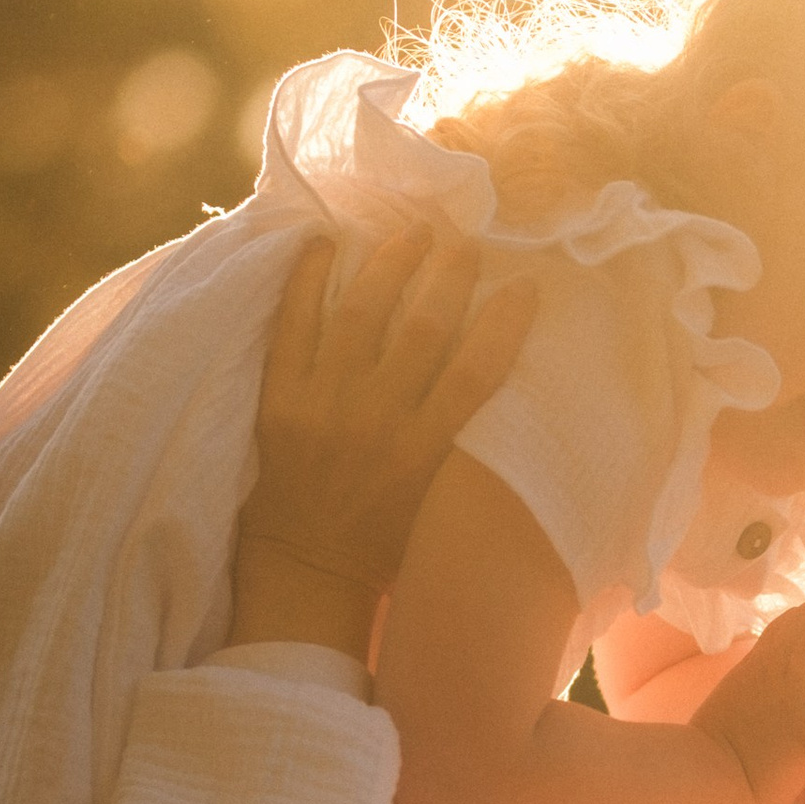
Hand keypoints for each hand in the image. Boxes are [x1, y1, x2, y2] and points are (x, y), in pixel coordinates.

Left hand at [233, 226, 535, 637]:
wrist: (305, 572)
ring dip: (390, 264)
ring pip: (361, 315)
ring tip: (412, 231)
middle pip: (421, 329)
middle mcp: (376, 420)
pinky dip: (307, 281)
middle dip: (449, 276)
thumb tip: (474, 366)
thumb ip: (447, 435)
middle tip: (466, 240)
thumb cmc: (380, 543)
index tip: (525, 285)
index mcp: (422, 451)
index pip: (474, 373)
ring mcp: (323, 404)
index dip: (503, 323)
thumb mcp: (431, 496)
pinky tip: (325, 244)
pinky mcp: (279, 399)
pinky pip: (292, 325)